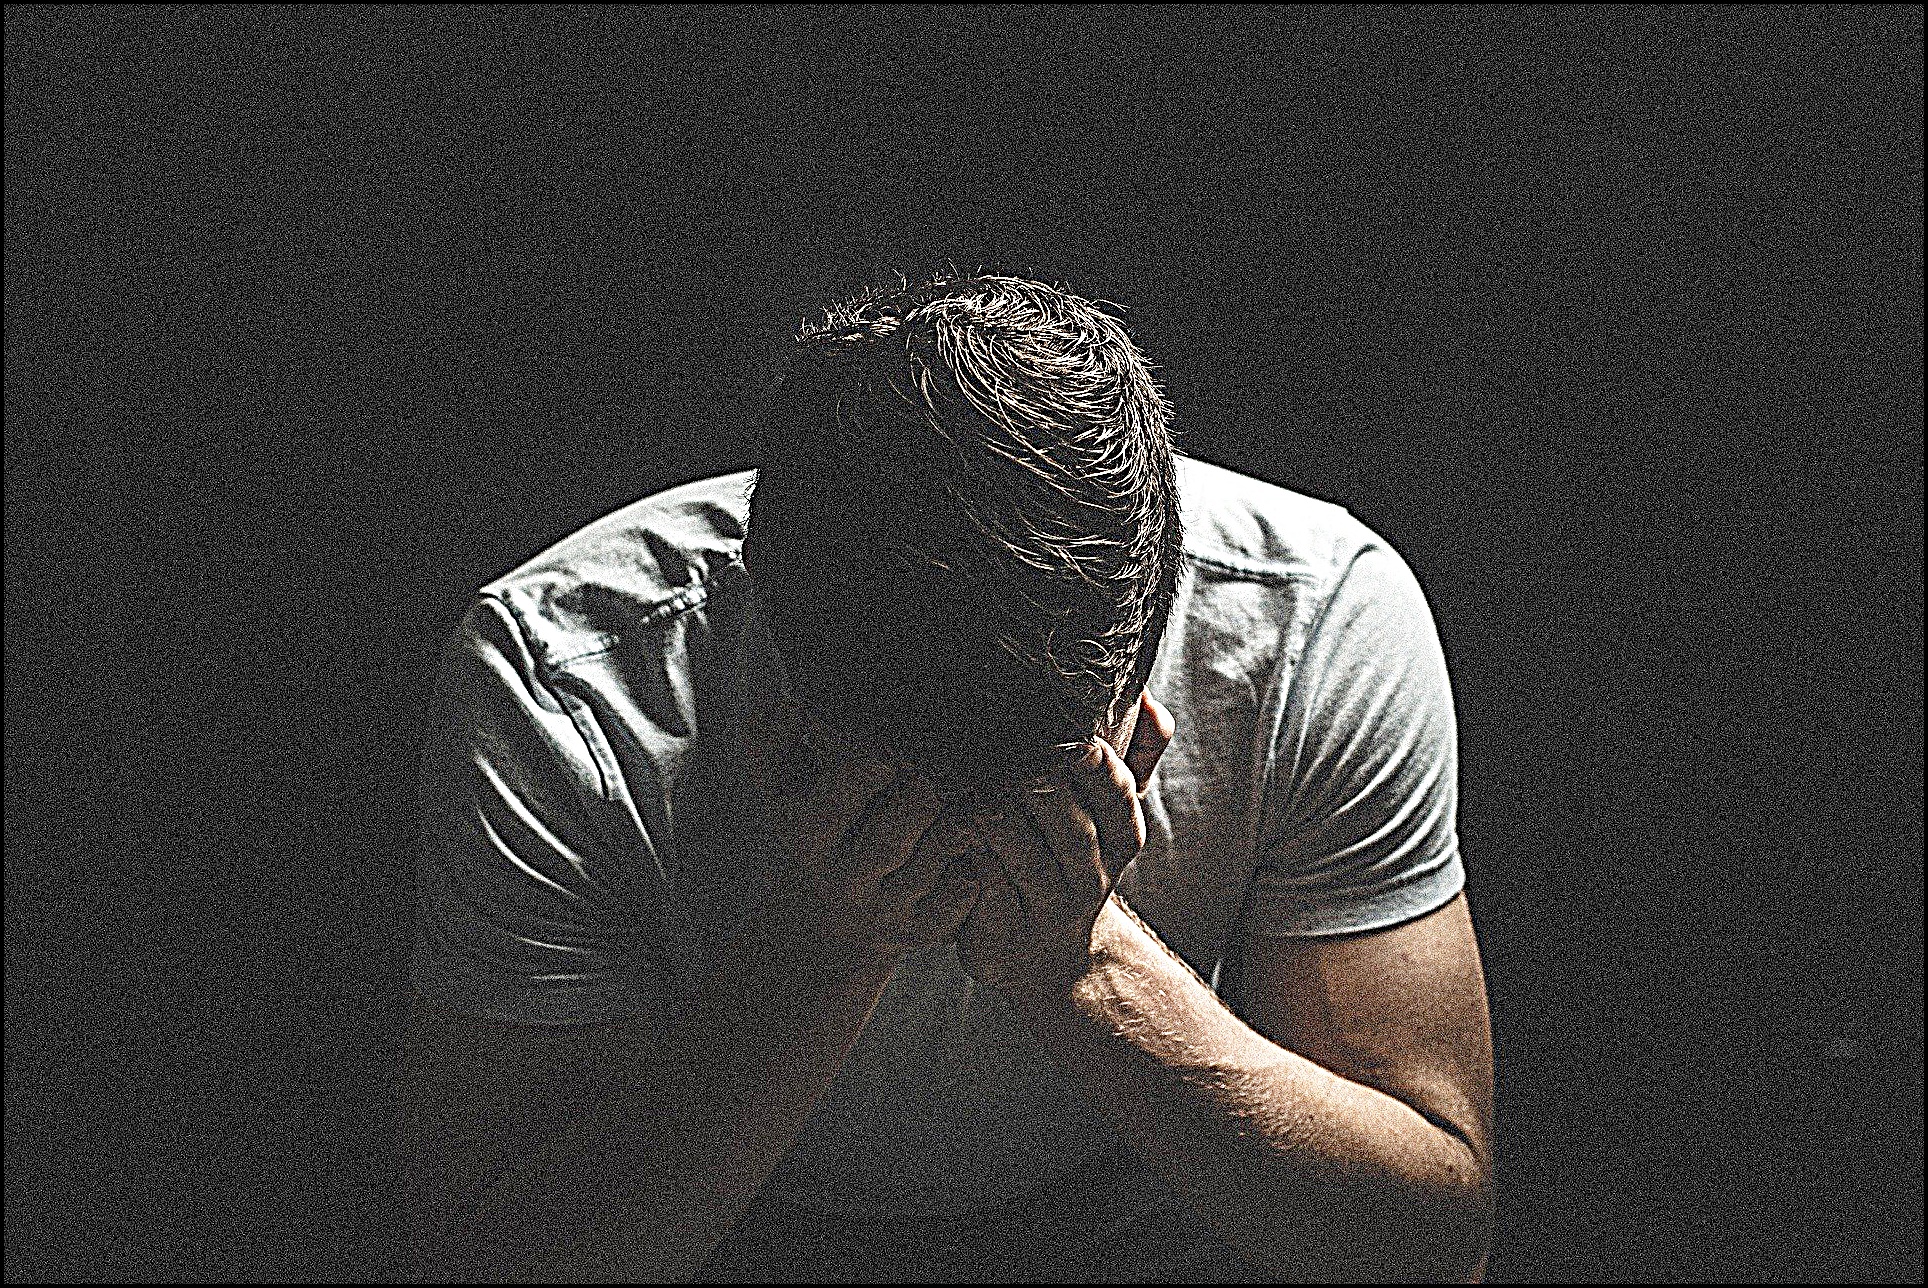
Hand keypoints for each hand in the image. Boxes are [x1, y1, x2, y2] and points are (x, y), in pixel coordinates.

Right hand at [741, 690, 982, 956]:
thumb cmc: (822, 832)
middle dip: (916, 803)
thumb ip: (771, 744)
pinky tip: (982, 839)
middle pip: (885, 843)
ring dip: (955, 829)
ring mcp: (889, 909)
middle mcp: (848, 881)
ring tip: (969, 802)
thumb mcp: (785, 793)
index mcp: (811, 842)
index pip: (828, 811)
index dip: (858, 779)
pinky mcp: (927, 928)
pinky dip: (978, 865)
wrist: (838, 921)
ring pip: (931, 868)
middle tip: (934, 777)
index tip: (883, 754)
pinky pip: (962, 896)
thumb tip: (781, 706)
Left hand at [956, 689, 1175, 993]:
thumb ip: (1137, 752)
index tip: (1061, 736)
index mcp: (1122, 834)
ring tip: (957, 778)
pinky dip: (960, 847)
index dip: (1087, 760)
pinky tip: (942, 820)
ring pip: (1019, 852)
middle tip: (993, 750)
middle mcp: (1092, 873)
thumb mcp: (1111, 813)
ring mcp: (1048, 907)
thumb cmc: (1072, 861)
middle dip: (1028, 779)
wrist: (1053, 959)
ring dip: (985, 810)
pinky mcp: (1005, 931)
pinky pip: (981, 883)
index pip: (1115, 789)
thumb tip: (1150, 700)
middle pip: (1066, 820)